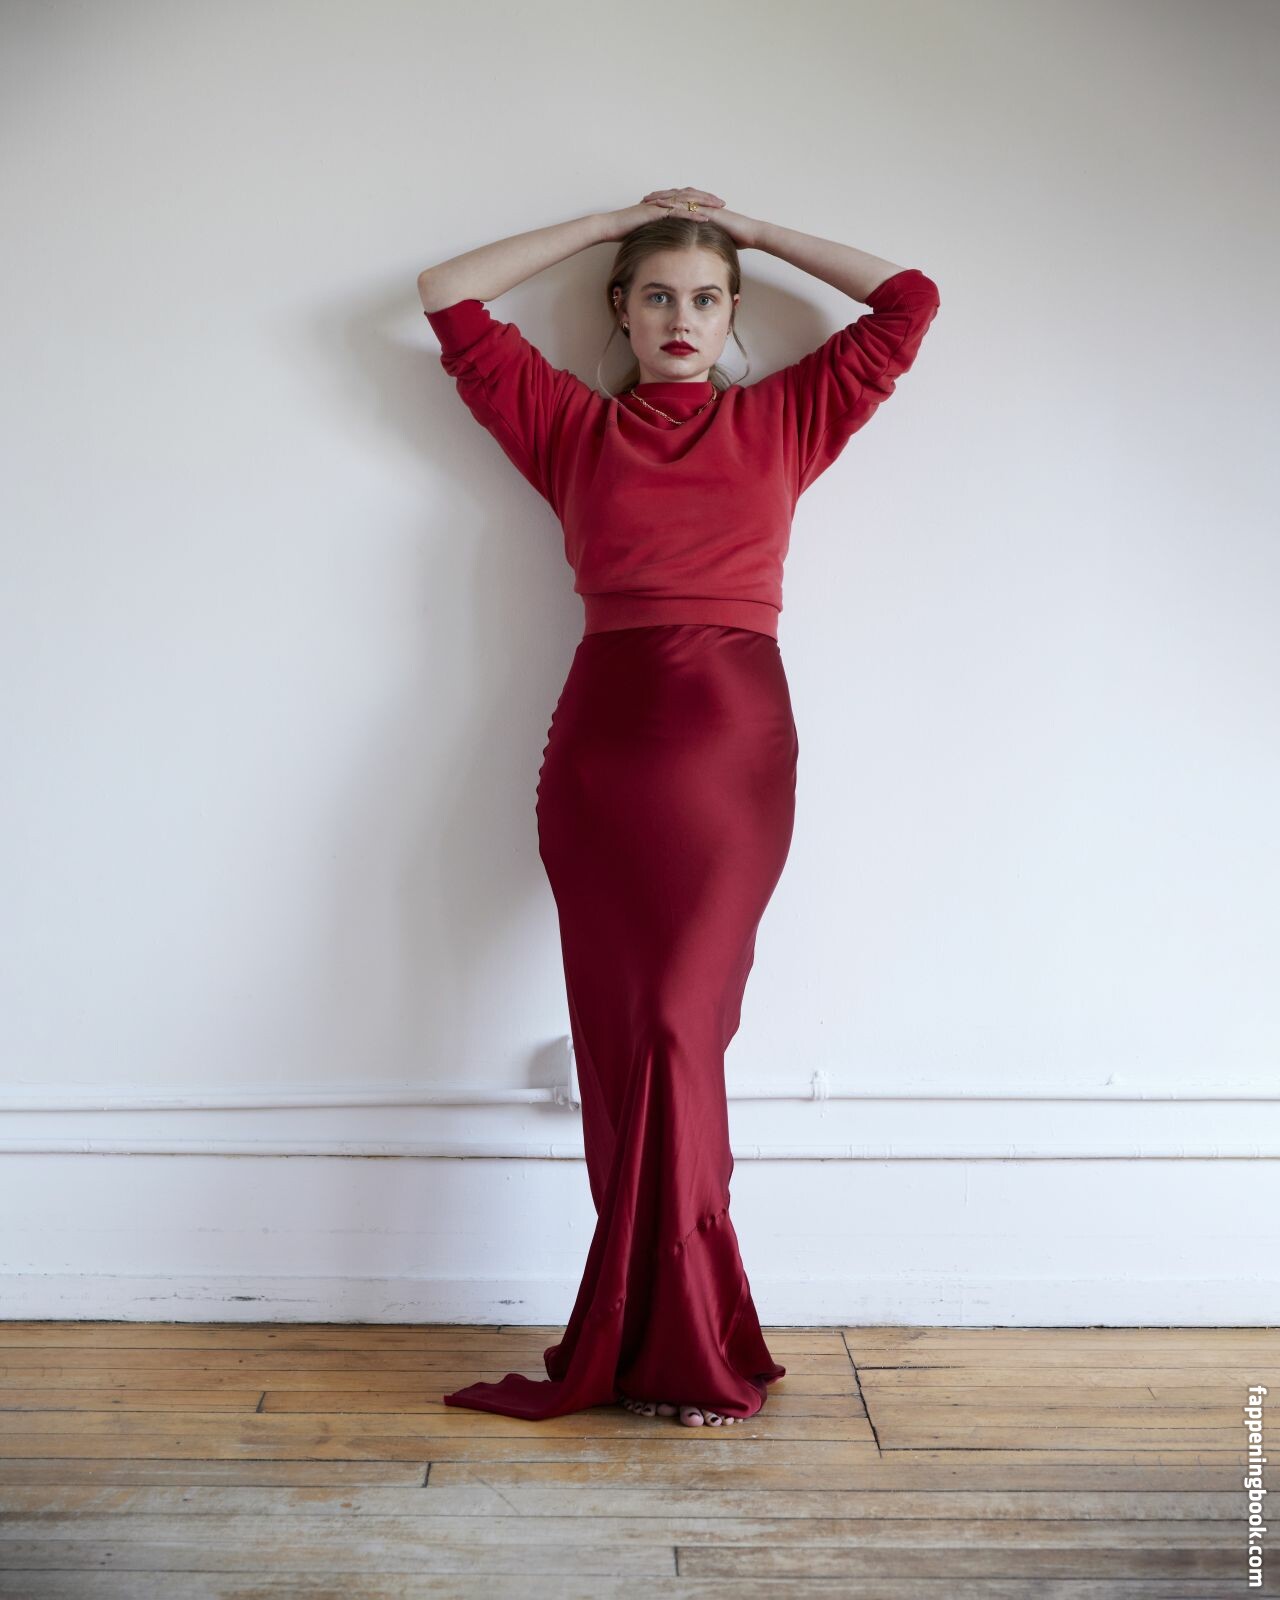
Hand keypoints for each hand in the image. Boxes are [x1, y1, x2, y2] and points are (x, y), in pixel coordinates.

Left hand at [641, 187, 758, 249]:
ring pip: (680, 198)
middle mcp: (702, 204)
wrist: (750, 233)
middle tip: (644, 198)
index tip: (651, 205)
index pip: (680, 202)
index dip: (665, 202)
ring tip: (648, 200)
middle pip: (676, 196)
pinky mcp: (708, 211)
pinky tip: (664, 207)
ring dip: (664, 198)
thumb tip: (698, 249)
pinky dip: (676, 206)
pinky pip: (690, 206)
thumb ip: (706, 238)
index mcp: (702, 209)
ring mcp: (705, 206)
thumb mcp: (716, 238)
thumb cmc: (737, 237)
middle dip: (660, 196)